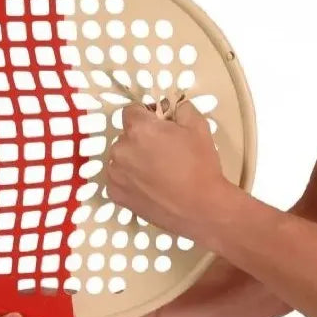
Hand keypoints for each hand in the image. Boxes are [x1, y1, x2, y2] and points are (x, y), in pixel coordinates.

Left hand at [107, 101, 235, 239]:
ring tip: (157, 172)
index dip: (147, 116)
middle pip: (126, 136)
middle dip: (141, 139)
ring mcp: (115, 173)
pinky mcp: (116, 194)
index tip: (159, 126)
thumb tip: (172, 107)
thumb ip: (181, 109)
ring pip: (121, 157)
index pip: (132, 111)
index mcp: (138, 129)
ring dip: (134, 159)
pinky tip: (150, 186)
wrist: (201, 209)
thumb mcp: (198, 126)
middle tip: (164, 152)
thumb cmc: (200, 166)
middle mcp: (120, 149)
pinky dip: (130, 179)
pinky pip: (119, 178)